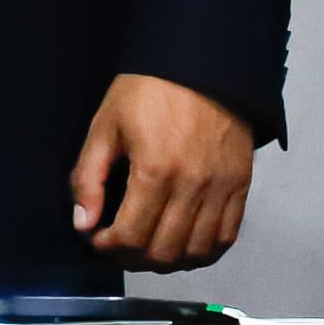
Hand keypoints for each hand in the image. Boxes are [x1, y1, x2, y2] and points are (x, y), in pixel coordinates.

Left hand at [70, 75, 253, 270]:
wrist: (201, 63)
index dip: (107, 247)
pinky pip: (226, 237)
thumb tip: (83, 222)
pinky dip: (204, 251)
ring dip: (168, 261)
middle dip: (133, 259)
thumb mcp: (105, 125)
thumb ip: (89, 177)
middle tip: (119, 246)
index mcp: (155, 170)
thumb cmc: (150, 90)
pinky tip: (184, 244)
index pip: (130, 236)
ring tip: (149, 248)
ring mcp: (221, 188)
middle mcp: (192, 185)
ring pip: (196, 253)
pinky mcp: (240, 185)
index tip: (98, 238)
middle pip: (163, 252)